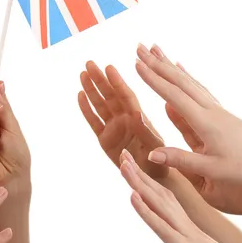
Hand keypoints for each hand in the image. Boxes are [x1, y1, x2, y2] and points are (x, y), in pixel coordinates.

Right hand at [78, 61, 167, 178]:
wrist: (155, 179)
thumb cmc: (161, 164)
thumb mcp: (156, 147)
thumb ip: (146, 132)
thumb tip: (136, 115)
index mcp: (140, 118)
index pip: (126, 96)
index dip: (117, 82)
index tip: (108, 67)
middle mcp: (125, 119)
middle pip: (110, 96)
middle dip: (100, 79)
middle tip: (89, 63)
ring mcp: (114, 128)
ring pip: (100, 105)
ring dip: (91, 89)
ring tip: (82, 73)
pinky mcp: (105, 140)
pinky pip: (93, 121)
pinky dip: (86, 109)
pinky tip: (80, 95)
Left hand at [120, 150, 241, 242]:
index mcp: (186, 231)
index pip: (163, 202)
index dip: (146, 185)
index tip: (132, 169)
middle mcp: (184, 226)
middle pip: (158, 194)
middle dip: (139, 175)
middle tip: (123, 154)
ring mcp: (184, 235)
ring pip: (158, 203)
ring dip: (138, 183)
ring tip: (123, 164)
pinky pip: (162, 225)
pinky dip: (145, 210)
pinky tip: (132, 196)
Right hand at [149, 46, 241, 215]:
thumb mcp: (212, 169)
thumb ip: (181, 160)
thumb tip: (151, 154)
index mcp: (204, 121)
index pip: (173, 95)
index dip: (153, 80)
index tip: (136, 64)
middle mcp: (209, 108)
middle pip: (178, 80)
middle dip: (156, 63)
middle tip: (139, 47)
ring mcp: (215, 107)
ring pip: (187, 80)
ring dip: (168, 64)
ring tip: (155, 50)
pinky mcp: (219, 110)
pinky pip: (197, 86)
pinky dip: (185, 74)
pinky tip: (179, 67)